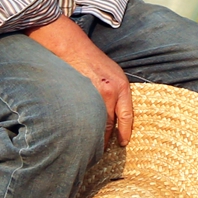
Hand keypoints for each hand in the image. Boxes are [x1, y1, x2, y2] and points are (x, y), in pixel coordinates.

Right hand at [28, 16, 133, 144]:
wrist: (70, 46)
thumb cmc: (91, 59)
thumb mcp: (112, 72)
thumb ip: (116, 91)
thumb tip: (115, 114)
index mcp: (121, 85)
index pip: (127, 115)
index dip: (125, 132)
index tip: (123, 144)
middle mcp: (111, 91)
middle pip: (110, 123)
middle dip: (107, 139)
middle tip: (103, 151)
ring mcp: (94, 94)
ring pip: (96, 123)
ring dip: (93, 136)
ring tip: (89, 147)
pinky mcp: (79, 96)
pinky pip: (82, 118)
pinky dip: (81, 128)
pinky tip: (78, 135)